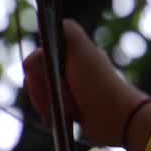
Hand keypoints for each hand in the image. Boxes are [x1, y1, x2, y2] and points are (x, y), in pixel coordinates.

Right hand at [22, 19, 150, 148]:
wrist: (116, 116)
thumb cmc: (97, 83)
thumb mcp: (81, 48)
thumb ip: (65, 30)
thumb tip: (45, 34)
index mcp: (69, 50)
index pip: (36, 59)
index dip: (38, 73)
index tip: (51, 83)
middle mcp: (67, 65)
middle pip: (35, 77)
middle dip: (43, 91)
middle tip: (61, 100)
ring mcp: (67, 86)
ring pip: (39, 93)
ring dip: (47, 104)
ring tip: (66, 111)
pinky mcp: (68, 106)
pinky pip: (47, 108)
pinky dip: (48, 113)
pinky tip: (55, 119)